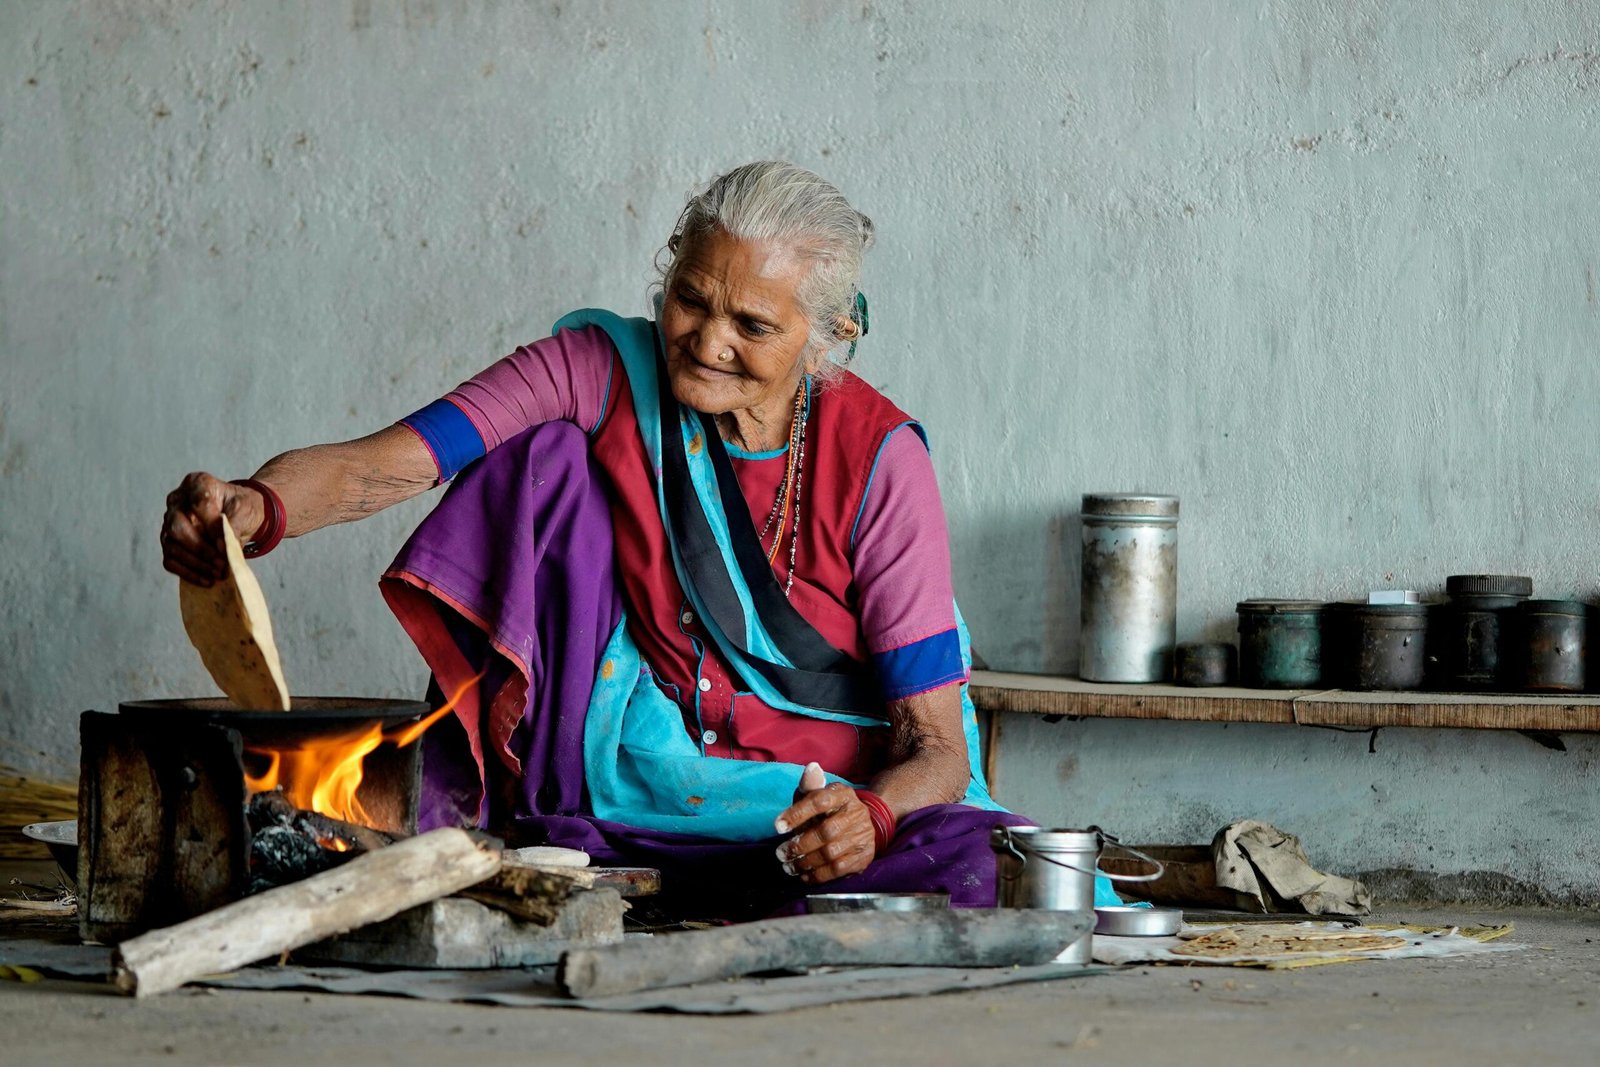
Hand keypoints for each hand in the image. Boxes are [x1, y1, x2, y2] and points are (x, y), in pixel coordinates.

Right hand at [161, 472, 262, 586]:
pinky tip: (207, 580)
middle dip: (201, 549)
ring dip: (195, 564)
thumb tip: (222, 549)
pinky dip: (188, 573)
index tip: (227, 542)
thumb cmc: (242, 507)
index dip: (212, 525)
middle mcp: (177, 500)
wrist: (240, 515)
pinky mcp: (170, 542)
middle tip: (221, 564)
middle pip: (177, 527)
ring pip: (172, 545)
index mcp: (196, 483)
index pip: (199, 503)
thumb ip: (233, 525)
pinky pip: (170, 560)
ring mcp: (169, 521)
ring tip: (218, 574)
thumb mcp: (245, 510)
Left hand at [773, 762, 875, 884]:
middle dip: (799, 845)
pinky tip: (804, 875)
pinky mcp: (863, 856)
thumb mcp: (819, 794)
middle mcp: (856, 814)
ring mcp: (862, 836)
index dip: (797, 814)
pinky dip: (818, 875)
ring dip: (805, 862)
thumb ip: (810, 785)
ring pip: (831, 853)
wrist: (863, 823)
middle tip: (781, 853)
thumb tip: (811, 767)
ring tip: (788, 866)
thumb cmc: (831, 809)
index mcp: (842, 795)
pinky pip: (839, 869)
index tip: (777, 826)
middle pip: (826, 832)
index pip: (819, 801)